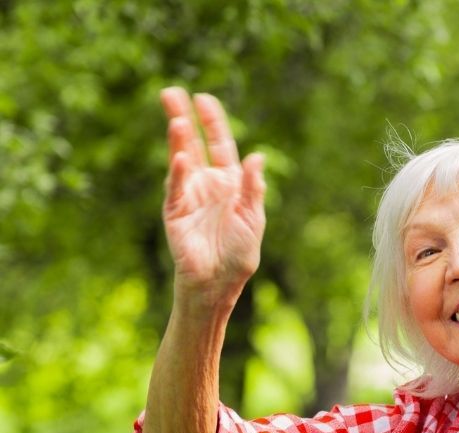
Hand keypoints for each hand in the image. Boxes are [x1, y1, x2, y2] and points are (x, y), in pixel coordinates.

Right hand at [160, 87, 265, 303]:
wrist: (218, 284)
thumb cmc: (238, 256)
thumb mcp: (252, 220)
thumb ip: (252, 189)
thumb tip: (257, 157)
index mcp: (228, 184)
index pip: (220, 146)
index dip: (213, 123)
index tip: (204, 99)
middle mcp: (206, 184)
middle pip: (192, 144)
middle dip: (184, 118)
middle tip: (172, 92)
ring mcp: (188, 196)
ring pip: (180, 159)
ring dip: (177, 139)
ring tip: (176, 117)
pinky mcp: (175, 211)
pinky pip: (176, 188)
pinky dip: (178, 173)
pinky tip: (181, 158)